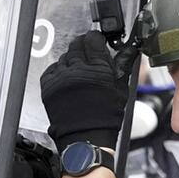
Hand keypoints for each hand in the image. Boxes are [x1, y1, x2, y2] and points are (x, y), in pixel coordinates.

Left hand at [41, 35, 126, 151]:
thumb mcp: (121, 89)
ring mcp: (61, 78)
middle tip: (87, 56)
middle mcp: (78, 70)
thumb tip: (130, 49)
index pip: (93, 40)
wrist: (86, 138)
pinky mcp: (48, 86)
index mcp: (98, 69)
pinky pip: (52, 69)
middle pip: (76, 45)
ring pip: (64, 57)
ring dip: (71, 61)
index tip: (97, 42)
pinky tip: (67, 80)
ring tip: (78, 74)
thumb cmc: (106, 117)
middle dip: (83, 47)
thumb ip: (123, 65)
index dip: (95, 39)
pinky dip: (59, 71)